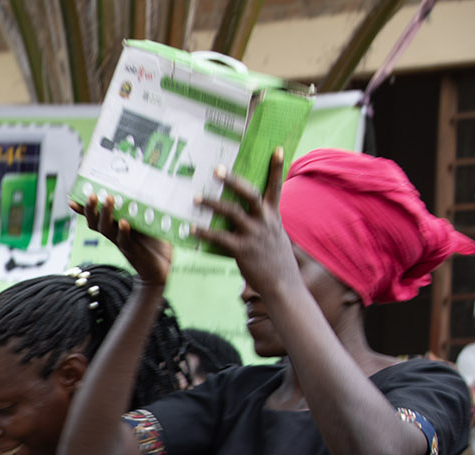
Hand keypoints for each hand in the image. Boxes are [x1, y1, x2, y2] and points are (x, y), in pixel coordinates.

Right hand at [74, 192, 172, 287]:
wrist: (162, 268)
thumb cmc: (156, 244)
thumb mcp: (150, 222)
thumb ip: (144, 210)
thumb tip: (145, 186)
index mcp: (116, 226)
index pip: (96, 216)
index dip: (83, 209)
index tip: (71, 199)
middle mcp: (115, 234)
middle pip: (96, 222)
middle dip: (91, 209)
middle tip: (92, 195)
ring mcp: (122, 242)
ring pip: (107, 229)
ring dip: (105, 214)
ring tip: (109, 200)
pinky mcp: (133, 251)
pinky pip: (124, 240)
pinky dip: (123, 232)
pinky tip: (123, 223)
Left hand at [192, 150, 296, 298]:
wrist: (283, 286)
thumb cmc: (275, 261)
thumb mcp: (274, 236)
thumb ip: (261, 223)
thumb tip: (242, 215)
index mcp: (274, 216)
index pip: (276, 187)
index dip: (277, 168)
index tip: (278, 148)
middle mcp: (265, 221)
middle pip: (250, 194)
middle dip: (233, 180)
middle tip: (217, 169)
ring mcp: (254, 235)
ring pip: (232, 212)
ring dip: (212, 203)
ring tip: (195, 198)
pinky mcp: (242, 250)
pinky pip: (219, 238)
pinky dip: (204, 233)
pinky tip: (191, 230)